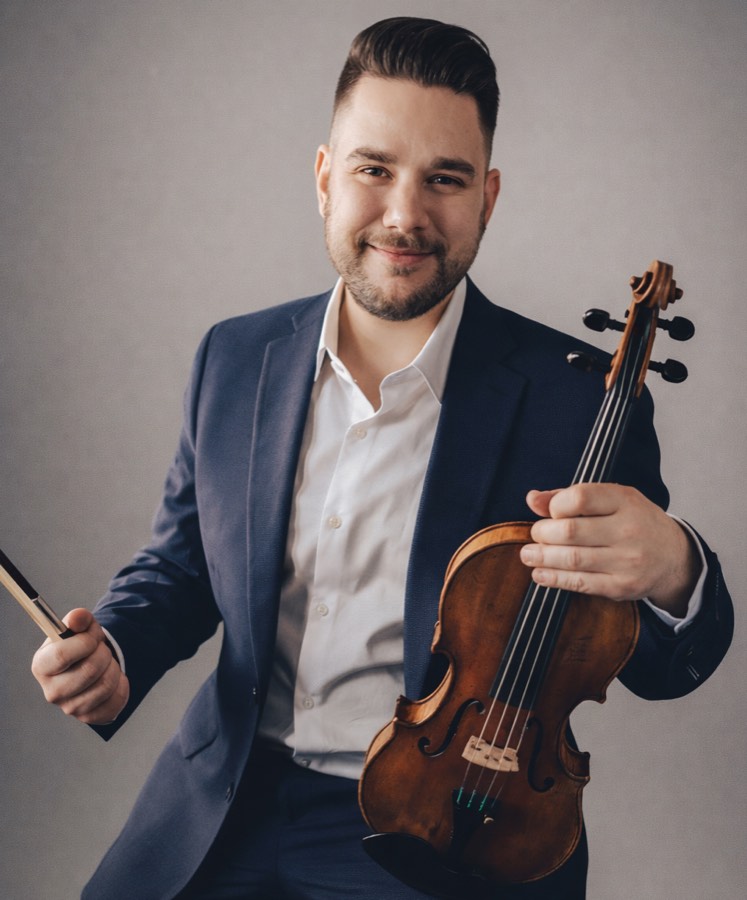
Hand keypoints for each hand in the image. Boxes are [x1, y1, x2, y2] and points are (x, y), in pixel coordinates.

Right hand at [31, 608, 128, 724]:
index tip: (93, 636)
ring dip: (114, 667)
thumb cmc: (81, 644)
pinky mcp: (89, 717)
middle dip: (104, 653)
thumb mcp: (79, 627)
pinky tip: (113, 678)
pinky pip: (116, 701)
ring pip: (105, 685)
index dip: (85, 642)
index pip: (62, 655)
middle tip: (102, 650)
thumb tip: (78, 618)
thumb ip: (78, 618)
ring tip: (107, 663)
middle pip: (89, 670)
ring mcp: (70, 708)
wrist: (91, 663)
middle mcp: (51, 691)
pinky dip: (122, 685)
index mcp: (42, 666)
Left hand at [519, 484, 700, 615]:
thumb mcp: (612, 499)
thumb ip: (570, 496)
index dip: (556, 505)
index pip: (580, 497)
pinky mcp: (621, 586)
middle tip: (536, 534)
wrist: (674, 558)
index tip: (550, 512)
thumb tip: (532, 499)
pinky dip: (555, 579)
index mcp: (625, 501)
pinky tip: (540, 574)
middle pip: (571, 531)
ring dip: (542, 557)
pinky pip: (580, 583)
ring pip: (572, 559)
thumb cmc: (636, 522)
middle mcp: (629, 530)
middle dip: (543, 533)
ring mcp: (627, 560)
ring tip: (528, 554)